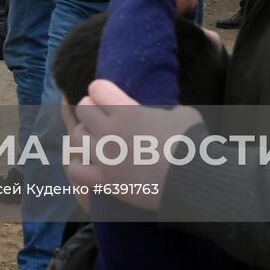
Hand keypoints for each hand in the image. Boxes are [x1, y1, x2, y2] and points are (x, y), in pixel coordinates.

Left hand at [66, 80, 203, 209]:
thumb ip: (160, 110)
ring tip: (96, 142)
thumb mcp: (181, 114)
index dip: (102, 92)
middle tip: (102, 119)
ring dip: (86, 137)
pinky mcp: (105, 180)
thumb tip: (158, 113)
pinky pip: (75, 169)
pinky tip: (91, 165)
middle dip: (91, 111)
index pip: (97, 89)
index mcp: (128, 110)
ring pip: (76, 137)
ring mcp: (106, 156)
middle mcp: (111, 130)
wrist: (194, 180)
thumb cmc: (192, 144)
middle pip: (82, 110)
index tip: (107, 98)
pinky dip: (80, 166)